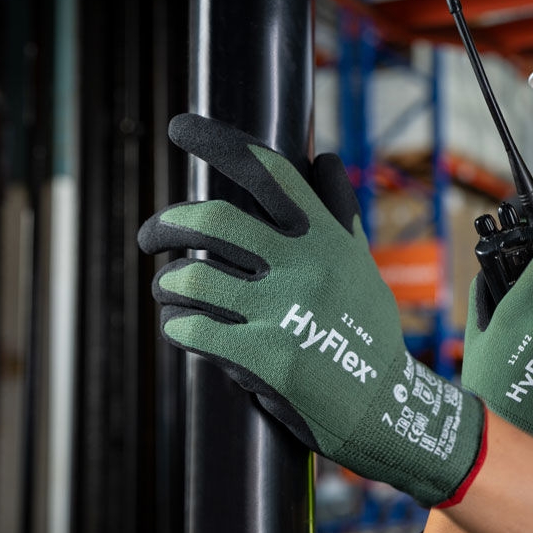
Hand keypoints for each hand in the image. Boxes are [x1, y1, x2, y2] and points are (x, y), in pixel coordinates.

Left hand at [138, 114, 484, 506]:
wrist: (383, 406)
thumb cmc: (368, 332)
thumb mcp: (360, 266)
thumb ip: (337, 214)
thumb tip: (324, 157)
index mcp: (326, 237)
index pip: (268, 171)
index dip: (218, 142)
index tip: (180, 127)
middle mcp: (305, 266)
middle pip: (212, 220)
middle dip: (165, 223)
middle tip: (150, 234)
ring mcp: (284, 313)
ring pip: (191, 278)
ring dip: (167, 283)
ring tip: (167, 289)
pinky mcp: (265, 360)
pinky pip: (193, 329)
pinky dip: (177, 325)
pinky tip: (182, 327)